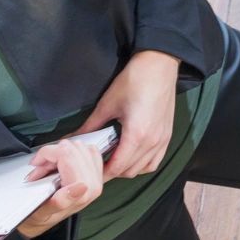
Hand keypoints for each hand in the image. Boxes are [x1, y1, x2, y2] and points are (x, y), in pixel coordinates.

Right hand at [15, 136, 105, 236]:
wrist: (41, 220)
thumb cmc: (38, 216)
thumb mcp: (40, 213)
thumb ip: (60, 202)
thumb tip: (81, 187)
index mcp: (83, 193)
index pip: (67, 155)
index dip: (47, 154)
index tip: (36, 164)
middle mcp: (93, 185)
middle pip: (74, 148)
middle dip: (53, 154)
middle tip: (41, 168)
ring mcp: (96, 178)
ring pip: (82, 147)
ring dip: (62, 152)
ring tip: (50, 167)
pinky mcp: (95, 173)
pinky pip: (90, 151)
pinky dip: (74, 151)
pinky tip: (62, 162)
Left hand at [77, 50, 180, 179]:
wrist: (159, 66)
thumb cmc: (134, 81)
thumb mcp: (107, 104)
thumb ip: (90, 126)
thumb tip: (71, 138)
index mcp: (137, 135)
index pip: (117, 167)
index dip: (101, 173)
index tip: (88, 172)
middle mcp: (152, 142)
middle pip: (129, 171)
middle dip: (112, 172)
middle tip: (96, 164)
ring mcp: (162, 140)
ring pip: (143, 169)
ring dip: (127, 169)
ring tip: (113, 160)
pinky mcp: (167, 136)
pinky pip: (155, 160)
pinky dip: (142, 164)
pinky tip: (131, 155)